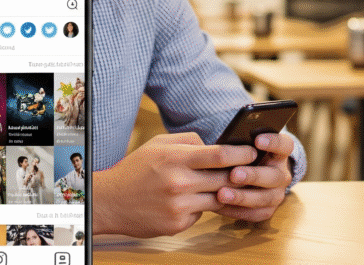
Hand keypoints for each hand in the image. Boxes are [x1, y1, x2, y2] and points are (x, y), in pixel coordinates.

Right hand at [93, 132, 258, 236]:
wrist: (110, 201)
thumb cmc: (136, 169)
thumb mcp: (159, 144)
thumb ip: (190, 141)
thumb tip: (217, 144)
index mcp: (176, 159)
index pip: (220, 155)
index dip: (242, 154)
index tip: (253, 152)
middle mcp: (179, 183)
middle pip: (224, 179)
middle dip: (241, 174)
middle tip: (254, 169)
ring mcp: (179, 206)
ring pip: (218, 199)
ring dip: (227, 192)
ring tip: (233, 185)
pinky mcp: (178, 224)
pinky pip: (202, 213)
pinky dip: (204, 207)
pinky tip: (198, 200)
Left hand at [216, 132, 294, 221]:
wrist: (243, 177)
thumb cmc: (240, 157)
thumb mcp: (242, 146)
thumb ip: (237, 146)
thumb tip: (220, 145)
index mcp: (279, 153)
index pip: (285, 145)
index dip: (274, 142)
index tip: (257, 140)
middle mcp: (281, 174)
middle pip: (275, 176)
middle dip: (253, 175)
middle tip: (234, 174)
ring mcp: (277, 193)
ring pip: (266, 198)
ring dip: (243, 196)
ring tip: (222, 194)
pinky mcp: (267, 210)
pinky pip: (255, 214)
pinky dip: (237, 210)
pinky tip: (220, 206)